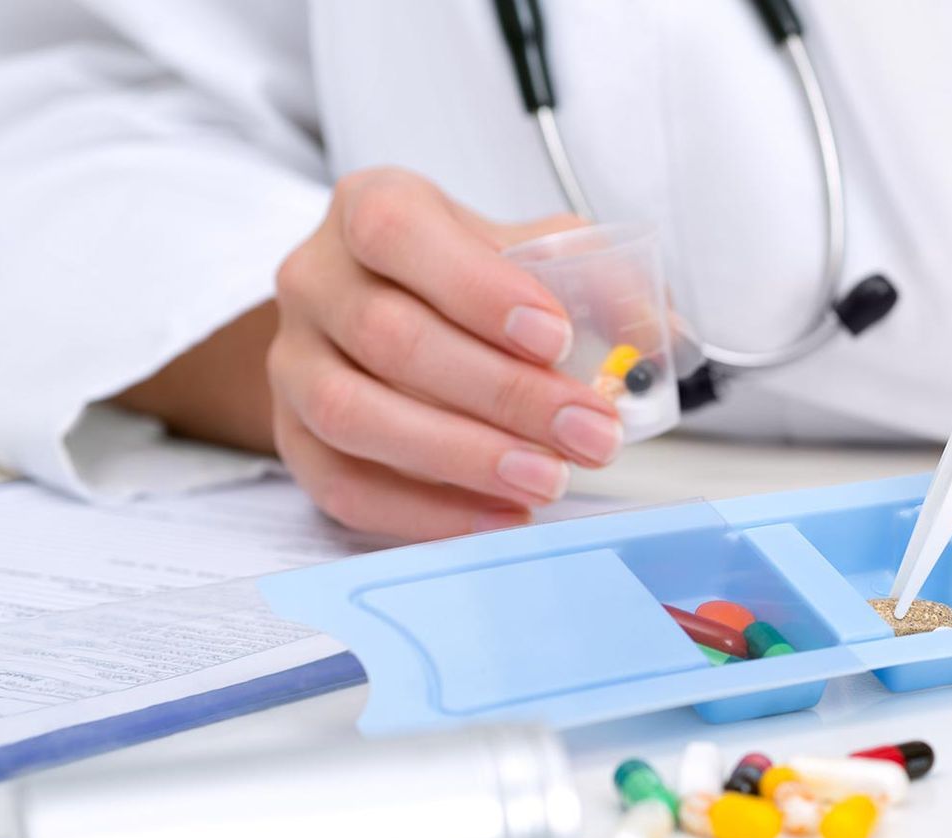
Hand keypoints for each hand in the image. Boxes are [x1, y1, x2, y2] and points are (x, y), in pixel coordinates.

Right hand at [270, 167, 620, 537]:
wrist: (382, 315)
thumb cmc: (465, 280)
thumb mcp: (529, 250)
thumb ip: (595, 277)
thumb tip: (660, 334)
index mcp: (372, 208)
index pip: (399, 233)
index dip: (476, 288)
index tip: (557, 337)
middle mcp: (316, 279)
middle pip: (390, 337)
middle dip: (503, 394)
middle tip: (589, 433)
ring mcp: (291, 361)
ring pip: (356, 415)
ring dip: (463, 457)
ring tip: (548, 480)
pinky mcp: (291, 437)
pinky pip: (344, 485)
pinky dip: (425, 511)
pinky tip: (500, 516)